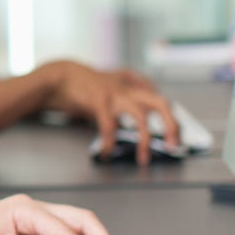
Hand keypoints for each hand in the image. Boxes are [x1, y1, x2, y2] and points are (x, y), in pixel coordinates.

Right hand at [40, 61, 178, 164]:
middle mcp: (127, 90)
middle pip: (160, 103)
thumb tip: (137, 106)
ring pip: (140, 115)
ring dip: (145, 139)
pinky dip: (110, 141)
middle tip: (173, 145)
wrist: (60, 76)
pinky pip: (110, 125)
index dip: (171, 118)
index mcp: (131, 87)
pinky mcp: (99, 101)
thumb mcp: (109, 83)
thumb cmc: (83, 84)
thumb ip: (124, 91)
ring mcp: (115, 94)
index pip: (160, 99)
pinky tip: (107, 152)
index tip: (175, 136)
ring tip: (143, 158)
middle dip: (171, 124)